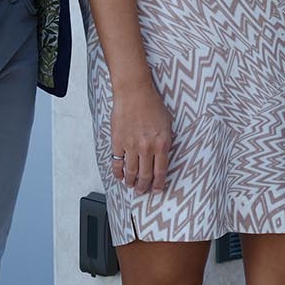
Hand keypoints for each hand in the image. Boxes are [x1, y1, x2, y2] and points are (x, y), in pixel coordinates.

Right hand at [108, 78, 173, 193]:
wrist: (134, 93)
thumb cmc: (152, 104)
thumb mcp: (168, 123)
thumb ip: (166, 140)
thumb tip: (165, 154)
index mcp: (162, 144)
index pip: (161, 171)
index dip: (158, 184)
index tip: (156, 190)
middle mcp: (147, 148)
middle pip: (145, 175)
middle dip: (144, 187)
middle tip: (142, 191)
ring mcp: (131, 146)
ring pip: (131, 172)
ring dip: (131, 182)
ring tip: (131, 186)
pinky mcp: (118, 142)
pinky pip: (117, 162)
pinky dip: (117, 172)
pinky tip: (119, 176)